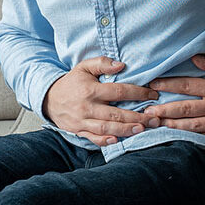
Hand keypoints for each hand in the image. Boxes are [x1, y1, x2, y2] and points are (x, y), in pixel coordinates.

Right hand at [44, 56, 160, 146]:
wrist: (49, 99)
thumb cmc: (72, 82)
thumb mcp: (84, 67)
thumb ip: (102, 63)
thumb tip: (121, 65)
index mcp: (90, 89)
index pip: (118, 91)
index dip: (137, 93)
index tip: (153, 95)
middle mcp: (87, 106)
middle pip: (115, 113)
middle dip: (137, 117)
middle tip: (155, 118)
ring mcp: (82, 121)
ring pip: (106, 128)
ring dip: (125, 130)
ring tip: (142, 129)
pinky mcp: (79, 131)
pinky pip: (93, 138)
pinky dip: (104, 141)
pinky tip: (117, 140)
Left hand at [144, 55, 204, 140]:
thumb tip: (193, 58)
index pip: (186, 85)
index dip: (167, 84)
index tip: (152, 85)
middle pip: (185, 109)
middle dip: (164, 110)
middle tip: (147, 113)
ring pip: (193, 126)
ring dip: (173, 126)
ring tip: (158, 127)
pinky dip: (193, 140)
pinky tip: (181, 140)